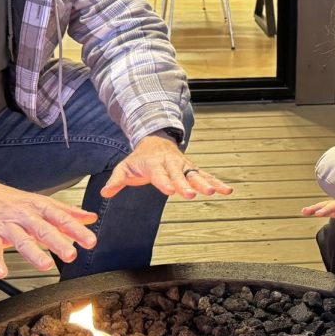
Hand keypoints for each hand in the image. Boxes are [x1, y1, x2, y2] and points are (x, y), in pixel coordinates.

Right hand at [0, 181, 97, 278]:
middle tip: (71, 255)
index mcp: (39, 208)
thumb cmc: (12, 201)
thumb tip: (90, 217)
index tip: (90, 241)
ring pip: (20, 239)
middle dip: (58, 242)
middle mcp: (24, 216)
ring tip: (45, 265)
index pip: (61, 218)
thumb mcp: (41, 202)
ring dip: (33, 253)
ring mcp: (6, 225)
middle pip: (43, 229)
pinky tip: (2, 272)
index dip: (76, 230)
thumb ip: (67, 212)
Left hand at [99, 134, 232, 199]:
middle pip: (180, 175)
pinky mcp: (192, 169)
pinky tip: (228, 190)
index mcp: (154, 163)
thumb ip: (116, 180)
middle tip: (194, 195)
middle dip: (187, 185)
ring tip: (217, 192)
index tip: (170, 191)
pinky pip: (205, 175)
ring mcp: (183, 165)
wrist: (155, 140)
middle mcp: (171, 163)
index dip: (165, 182)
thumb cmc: (139, 159)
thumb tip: (105, 192)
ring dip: (206, 183)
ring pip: (195, 175)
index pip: (159, 174)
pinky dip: (216, 182)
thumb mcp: (124, 167)